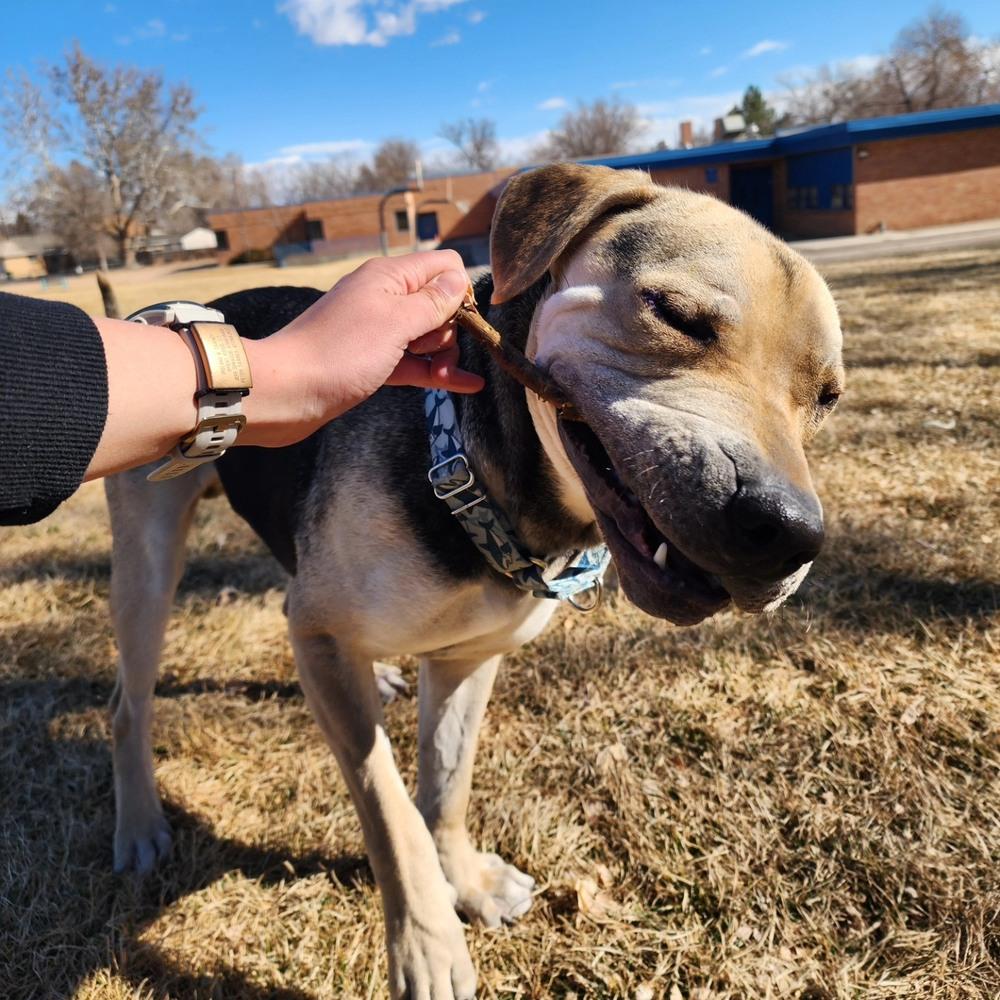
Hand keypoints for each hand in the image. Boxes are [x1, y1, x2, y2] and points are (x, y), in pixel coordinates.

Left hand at [242, 250, 484, 446]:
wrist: (286, 392)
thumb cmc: (338, 353)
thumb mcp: (394, 322)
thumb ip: (431, 302)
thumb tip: (459, 279)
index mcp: (389, 277)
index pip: (443, 266)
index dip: (460, 291)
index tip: (462, 320)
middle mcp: (385, 298)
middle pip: (440, 303)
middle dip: (451, 328)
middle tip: (433, 349)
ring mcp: (379, 331)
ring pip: (429, 336)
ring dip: (445, 354)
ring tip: (446, 377)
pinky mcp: (375, 361)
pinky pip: (416, 363)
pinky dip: (437, 371)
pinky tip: (467, 385)